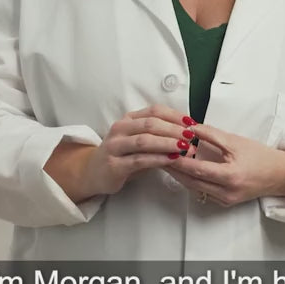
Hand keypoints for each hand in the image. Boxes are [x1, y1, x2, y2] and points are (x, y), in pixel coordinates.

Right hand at [45, 106, 189, 201]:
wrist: (92, 173)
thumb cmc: (122, 156)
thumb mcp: (138, 141)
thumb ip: (158, 136)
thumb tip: (188, 134)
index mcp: (128, 120)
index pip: (154, 111)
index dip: (174, 115)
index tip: (192, 122)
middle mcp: (119, 129)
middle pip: (150, 124)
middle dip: (174, 129)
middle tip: (192, 136)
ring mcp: (115, 147)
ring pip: (144, 140)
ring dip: (167, 143)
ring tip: (185, 147)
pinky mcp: (114, 165)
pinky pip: (139, 160)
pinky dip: (158, 159)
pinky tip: (171, 160)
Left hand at [126, 110, 284, 207]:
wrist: (279, 175)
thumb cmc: (261, 156)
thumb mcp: (235, 141)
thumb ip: (211, 135)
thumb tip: (189, 127)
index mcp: (230, 176)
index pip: (196, 169)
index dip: (178, 160)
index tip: (164, 149)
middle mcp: (226, 192)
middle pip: (190, 181)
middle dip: (173, 168)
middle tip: (157, 154)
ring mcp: (224, 199)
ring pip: (193, 187)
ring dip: (179, 174)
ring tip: (165, 159)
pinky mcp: (224, 201)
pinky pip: (202, 190)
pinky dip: (191, 179)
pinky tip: (182, 169)